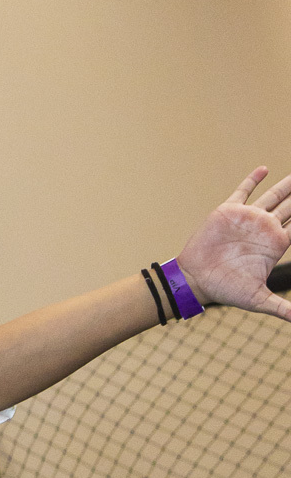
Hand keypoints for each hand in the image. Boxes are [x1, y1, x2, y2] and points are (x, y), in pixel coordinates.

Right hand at [178, 168, 290, 321]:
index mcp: (276, 245)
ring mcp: (248, 218)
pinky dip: (253, 179)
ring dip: (286, 185)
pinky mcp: (229, 210)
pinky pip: (244, 190)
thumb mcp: (258, 299)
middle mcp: (265, 228)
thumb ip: (280, 308)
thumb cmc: (227, 290)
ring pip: (273, 195)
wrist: (196, 278)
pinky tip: (265, 169)